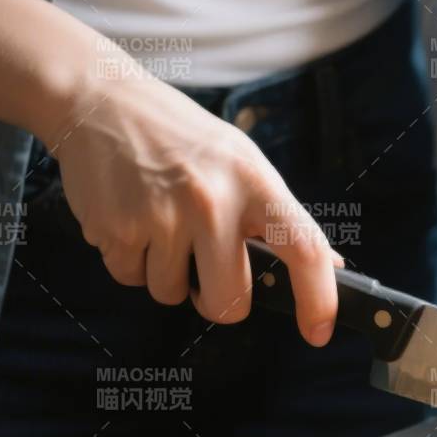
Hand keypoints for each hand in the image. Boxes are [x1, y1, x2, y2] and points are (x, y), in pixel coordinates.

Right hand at [46, 59, 339, 343]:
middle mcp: (213, 202)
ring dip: (168, 277)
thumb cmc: (186, 141)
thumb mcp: (245, 164)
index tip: (319, 332)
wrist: (104, 105)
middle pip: (229, 300)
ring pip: (172, 295)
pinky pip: (131, 280)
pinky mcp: (115, 229)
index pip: (304, 249)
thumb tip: (332, 265)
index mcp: (256, 184)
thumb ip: (281, 219)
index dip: (319, 299)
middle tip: (208, 275)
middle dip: (219, 302)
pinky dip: (133, 264)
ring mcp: (162, 217)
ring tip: (162, 228)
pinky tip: (133, 222)